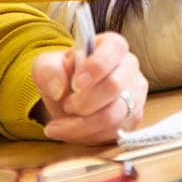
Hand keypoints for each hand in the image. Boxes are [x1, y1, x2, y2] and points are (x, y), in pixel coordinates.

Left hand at [31, 32, 146, 144]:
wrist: (67, 97)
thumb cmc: (61, 75)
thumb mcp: (46, 66)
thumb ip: (48, 71)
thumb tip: (59, 89)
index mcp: (111, 45)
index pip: (113, 50)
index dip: (95, 67)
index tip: (75, 84)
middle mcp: (129, 67)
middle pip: (114, 86)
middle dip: (84, 102)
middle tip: (66, 105)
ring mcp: (135, 94)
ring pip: (114, 115)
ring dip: (82, 125)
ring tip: (61, 124)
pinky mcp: (132, 119)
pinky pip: (113, 133)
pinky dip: (87, 136)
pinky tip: (72, 132)